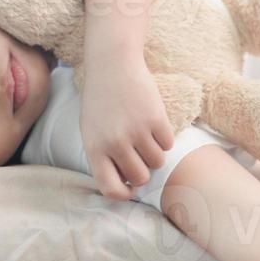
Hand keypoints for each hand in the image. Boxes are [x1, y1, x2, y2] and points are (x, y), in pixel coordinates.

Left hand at [79, 55, 175, 198]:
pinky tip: (153, 123)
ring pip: (157, 162)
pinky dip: (164, 137)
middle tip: (140, 156)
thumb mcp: (91, 130)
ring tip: (145, 136)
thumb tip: (126, 184)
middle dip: (144, 170)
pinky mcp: (156, 119)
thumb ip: (104, 157)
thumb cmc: (100, 100)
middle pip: (141, 177)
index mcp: (95, 149)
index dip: (124, 194)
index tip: (130, 189)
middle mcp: (115, 143)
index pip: (110, 188)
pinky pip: (168, 143)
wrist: (112, 66)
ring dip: (155, 153)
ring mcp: (136, 131)